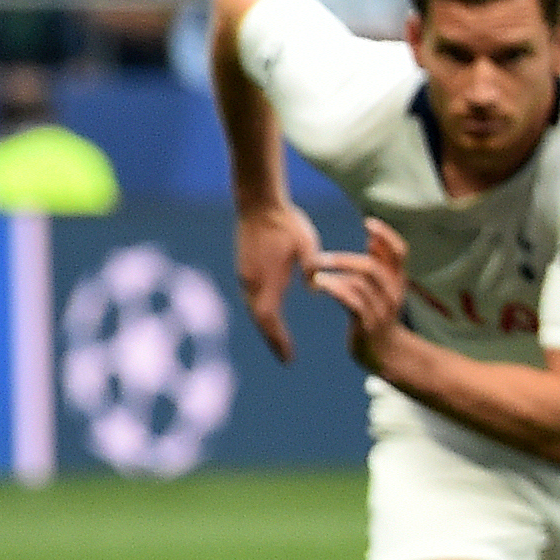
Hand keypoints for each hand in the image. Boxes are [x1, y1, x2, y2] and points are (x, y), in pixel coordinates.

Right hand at [234, 199, 319, 362]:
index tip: (288, 358)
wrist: (258, 201)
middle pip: (259, 319)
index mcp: (267, 279)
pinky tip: (269, 315)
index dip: (278, 340)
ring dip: (265, 326)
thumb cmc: (286, 221)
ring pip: (253, 308)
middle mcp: (251, 281)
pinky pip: (251, 297)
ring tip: (277, 341)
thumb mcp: (307, 244)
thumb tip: (316, 290)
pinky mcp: (243, 267)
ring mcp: (245, 274)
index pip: (269, 319)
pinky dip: (260, 311)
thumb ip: (311, 268)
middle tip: (284, 357)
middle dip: (271, 339)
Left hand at [306, 215, 411, 371]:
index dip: (387, 235)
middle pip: (373, 267)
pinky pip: (352, 301)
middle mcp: (393, 292)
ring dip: (335, 273)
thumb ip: (380, 264)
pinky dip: (335, 289)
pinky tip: (320, 284)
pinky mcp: (368, 324)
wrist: (387, 353)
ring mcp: (382, 309)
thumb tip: (373, 238)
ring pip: (360, 283)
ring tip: (315, 270)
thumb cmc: (380, 315)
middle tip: (320, 257)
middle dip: (345, 259)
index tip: (367, 222)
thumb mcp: (384, 288)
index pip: (400, 252)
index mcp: (398, 280)